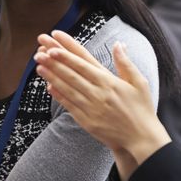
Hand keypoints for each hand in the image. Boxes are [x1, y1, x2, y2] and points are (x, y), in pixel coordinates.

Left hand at [34, 30, 170, 180]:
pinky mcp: (87, 121)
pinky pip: (69, 105)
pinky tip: (48, 86)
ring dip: (52, 76)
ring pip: (67, 88)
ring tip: (38, 65)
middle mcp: (98, 93)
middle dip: (53, 61)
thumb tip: (118, 43)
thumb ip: (125, 63)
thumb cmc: (141, 109)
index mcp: (109, 81)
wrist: (142, 139)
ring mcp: (91, 107)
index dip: (67, 51)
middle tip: (39, 51)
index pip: (84, 61)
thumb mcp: (139, 82)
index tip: (54, 41)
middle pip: (71, 73)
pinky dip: (58, 95)